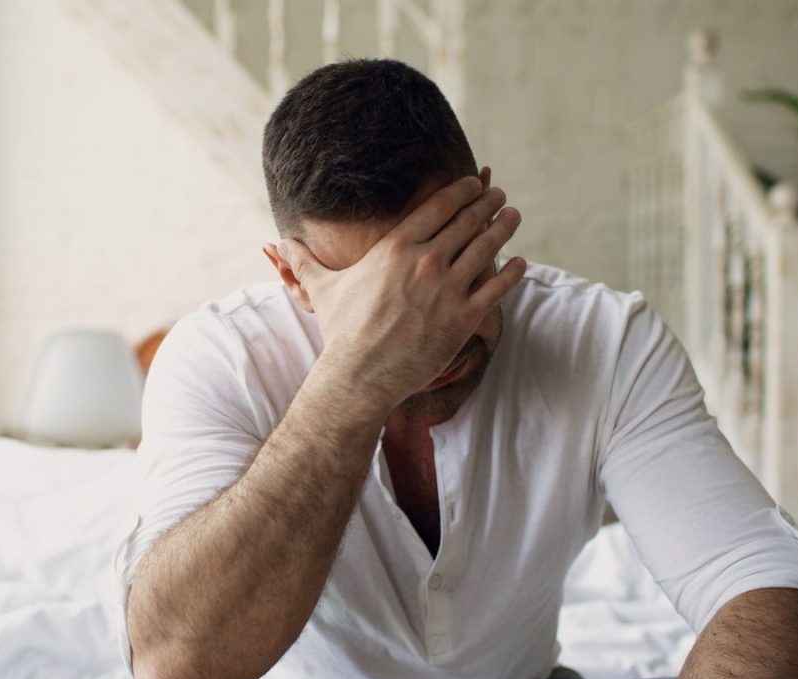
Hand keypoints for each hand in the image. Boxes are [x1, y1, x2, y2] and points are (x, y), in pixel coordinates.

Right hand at [274, 175, 525, 413]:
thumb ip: (303, 262)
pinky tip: (520, 262)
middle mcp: (425, 262)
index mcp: (395, 248)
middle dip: (486, 204)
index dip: (460, 192)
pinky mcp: (463, 319)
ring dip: (503, 228)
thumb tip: (277, 245)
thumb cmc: (342, 331)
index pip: (437, 208)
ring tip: (513, 217)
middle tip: (498, 195)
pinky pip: (496, 288)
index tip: (472, 184)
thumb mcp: (322, 289)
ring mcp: (447, 290)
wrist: (361, 374)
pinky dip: (512, 272)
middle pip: (466, 222)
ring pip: (485, 248)